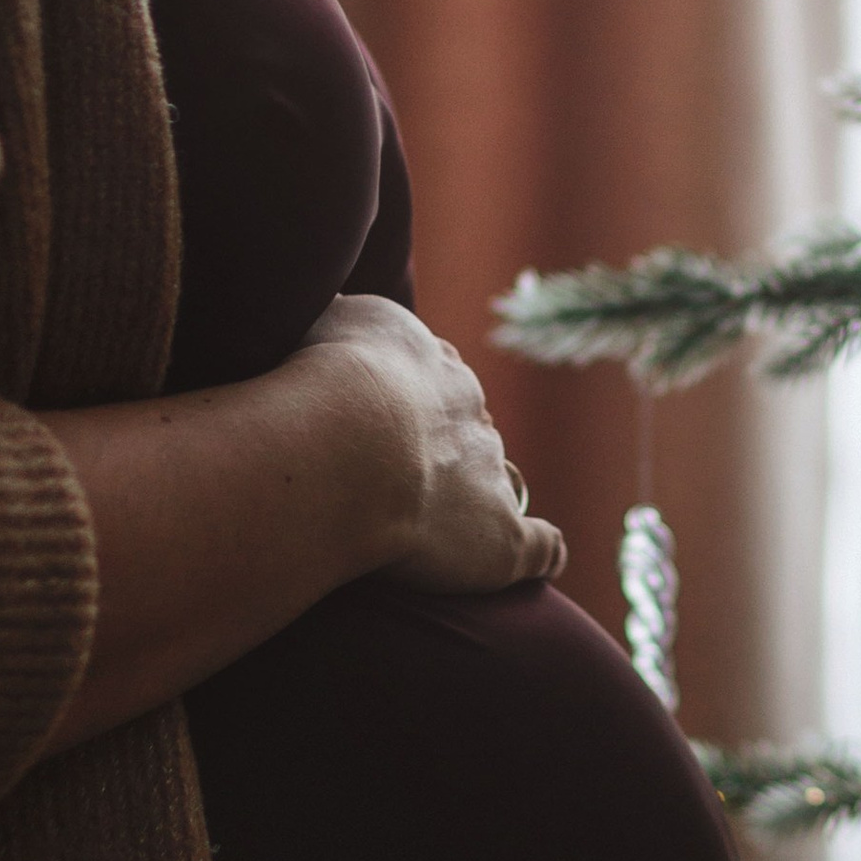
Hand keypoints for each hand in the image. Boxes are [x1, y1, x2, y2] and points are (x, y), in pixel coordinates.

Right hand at [300, 296, 566, 596]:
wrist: (344, 441)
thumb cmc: (317, 383)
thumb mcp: (322, 320)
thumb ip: (334, 316)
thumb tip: (329, 300)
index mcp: (426, 362)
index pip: (433, 377)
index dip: (411, 400)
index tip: (384, 418)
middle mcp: (465, 409)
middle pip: (465, 423)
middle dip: (442, 445)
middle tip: (397, 475)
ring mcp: (488, 471)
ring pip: (494, 477)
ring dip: (473, 496)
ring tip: (438, 526)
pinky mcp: (501, 536)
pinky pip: (539, 545)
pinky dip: (542, 552)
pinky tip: (541, 560)